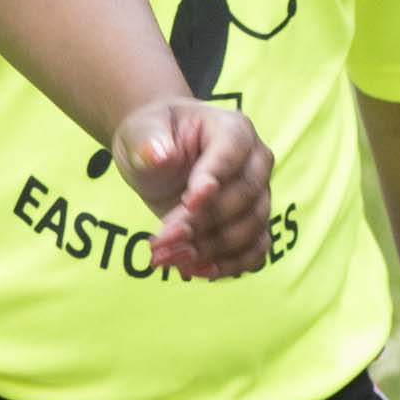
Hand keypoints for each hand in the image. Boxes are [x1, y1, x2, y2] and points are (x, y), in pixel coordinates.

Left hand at [110, 97, 270, 277]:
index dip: (212, 181)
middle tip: (161, 239)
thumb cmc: (152, 137)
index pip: (231, 155)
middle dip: (202, 223)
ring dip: (209, 250)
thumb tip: (160, 156)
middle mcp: (256, 161)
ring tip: (168, 259)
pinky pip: (256, 251)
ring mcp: (259, 195)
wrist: (156, 157)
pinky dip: (229, 266)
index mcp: (234, 129)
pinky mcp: (253, 224)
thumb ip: (148, 142)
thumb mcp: (140, 133)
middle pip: (244, 198)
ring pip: (251, 229)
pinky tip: (194, 271)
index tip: (186, 203)